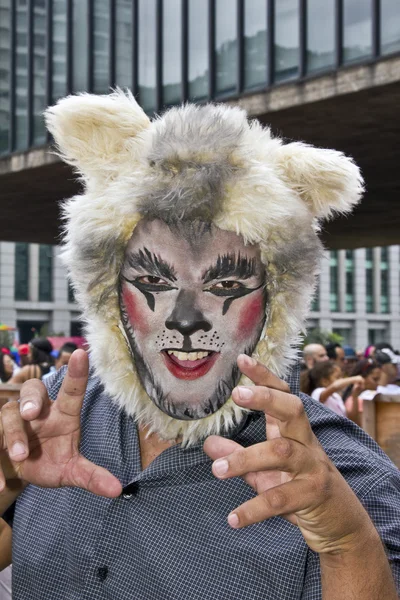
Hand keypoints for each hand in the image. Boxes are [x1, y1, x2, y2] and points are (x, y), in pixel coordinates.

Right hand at [0, 350, 121, 497]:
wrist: (19, 474)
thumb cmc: (48, 461)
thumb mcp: (70, 471)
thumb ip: (90, 476)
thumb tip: (117, 489)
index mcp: (60, 415)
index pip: (71, 391)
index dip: (76, 373)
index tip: (80, 353)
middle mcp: (36, 413)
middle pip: (31, 391)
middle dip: (31, 399)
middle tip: (31, 413)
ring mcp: (12, 423)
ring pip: (8, 415)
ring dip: (13, 435)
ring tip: (21, 455)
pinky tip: (1, 483)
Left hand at [204, 355, 372, 554]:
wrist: (339, 524)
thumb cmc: (299, 489)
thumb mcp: (266, 471)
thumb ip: (240, 455)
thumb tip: (208, 442)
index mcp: (293, 431)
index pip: (281, 395)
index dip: (264, 377)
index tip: (241, 359)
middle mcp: (306, 443)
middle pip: (293, 410)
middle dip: (266, 398)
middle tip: (237, 394)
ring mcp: (312, 467)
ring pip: (281, 453)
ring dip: (245, 460)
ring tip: (216, 469)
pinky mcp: (314, 495)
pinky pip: (281, 499)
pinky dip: (255, 509)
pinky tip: (233, 518)